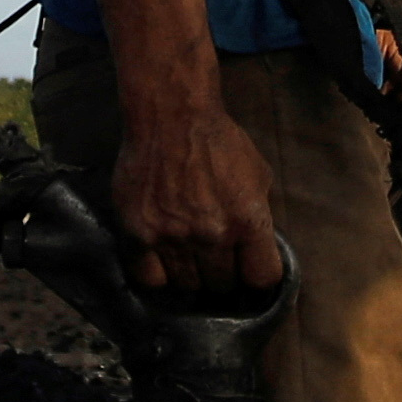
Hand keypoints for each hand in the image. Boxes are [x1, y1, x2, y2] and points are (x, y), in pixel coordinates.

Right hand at [105, 85, 285, 296]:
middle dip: (223, 275)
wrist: (171, 115)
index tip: (249, 272)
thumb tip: (257, 249)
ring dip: (191, 276)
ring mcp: (173, 238)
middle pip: (222, 286)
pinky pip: (150, 279)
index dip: (257, 278)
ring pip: (187, 286)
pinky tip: (162, 258)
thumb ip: (258, 215)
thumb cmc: (217, 141)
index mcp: (248, 220)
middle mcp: (212, 235)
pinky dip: (158, 274)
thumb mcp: (257, 174)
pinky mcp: (139, 234)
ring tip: (189, 257)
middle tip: (215, 261)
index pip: (262, 278)